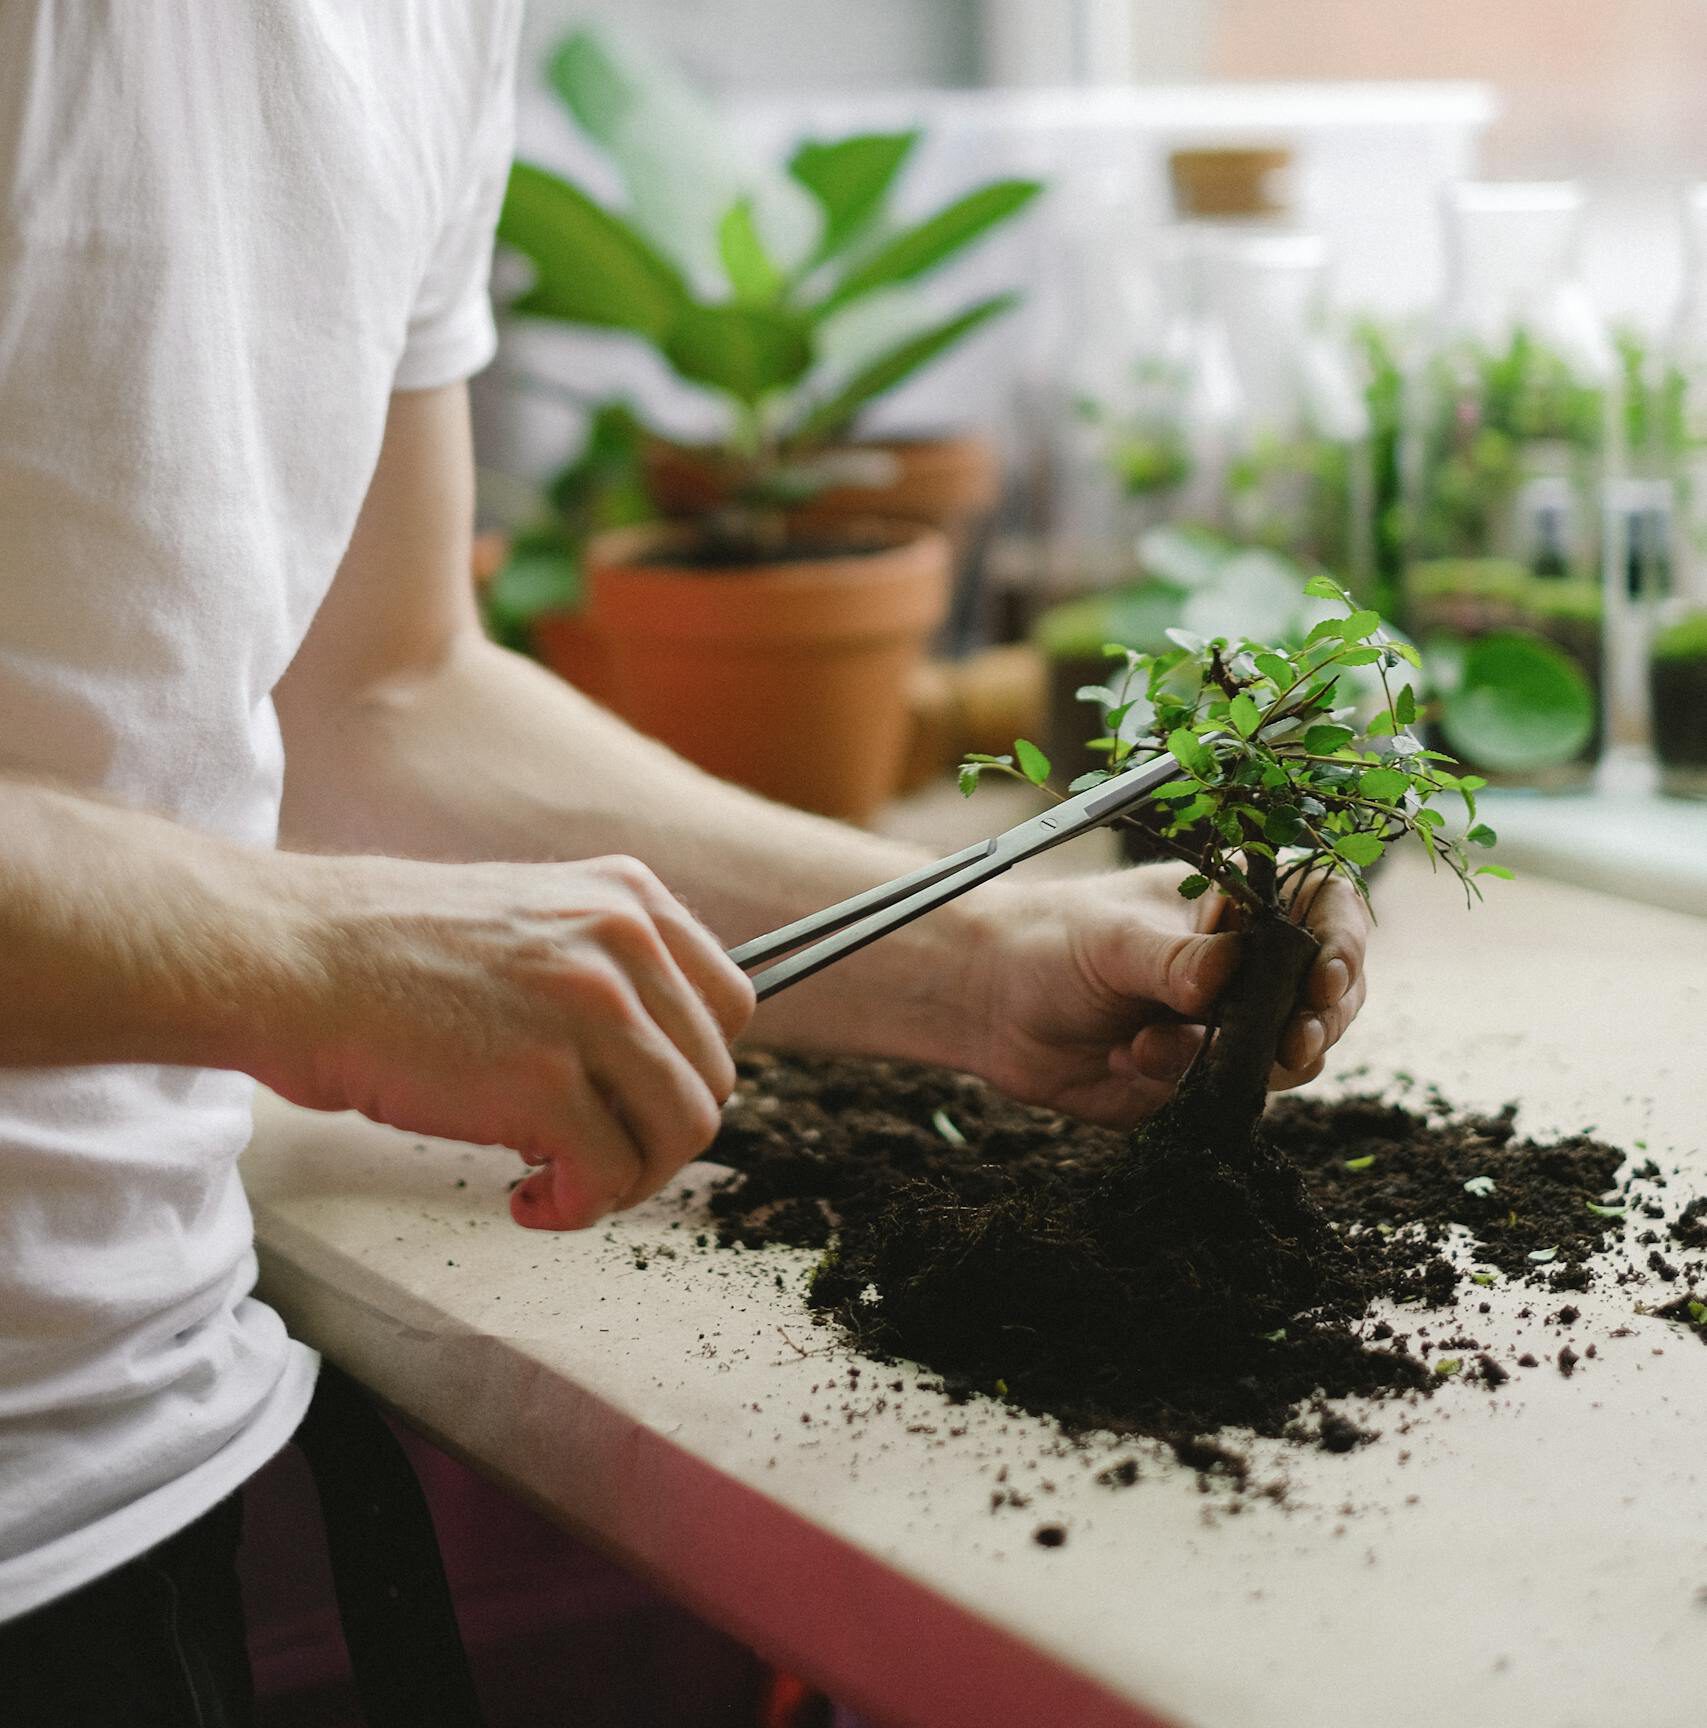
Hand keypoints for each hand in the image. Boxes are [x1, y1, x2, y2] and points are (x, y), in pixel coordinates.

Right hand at [258, 853, 754, 1229]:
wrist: (290, 958)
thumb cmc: (388, 954)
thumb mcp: (532, 919)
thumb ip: (605, 968)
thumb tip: (660, 1060)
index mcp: (630, 897)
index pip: (731, 1003)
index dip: (688, 1068)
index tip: (634, 1100)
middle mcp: (627, 942)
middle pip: (712, 1077)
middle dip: (656, 1135)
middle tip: (589, 1155)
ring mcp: (592, 1009)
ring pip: (682, 1130)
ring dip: (627, 1178)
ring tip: (560, 1181)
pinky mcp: (546, 1081)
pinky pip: (611, 1175)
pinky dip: (578, 1207)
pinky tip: (527, 1201)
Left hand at [962, 864, 1369, 1127]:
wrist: (989, 1005)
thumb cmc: (1050, 943)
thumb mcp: (1112, 939)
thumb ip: (1175, 961)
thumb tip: (1227, 975)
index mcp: (1237, 904)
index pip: (1327, 907)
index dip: (1344, 943)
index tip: (1326, 979)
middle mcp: (1247, 965)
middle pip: (1332, 994)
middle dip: (1318, 1022)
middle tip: (1293, 1042)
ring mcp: (1230, 1025)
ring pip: (1290, 1054)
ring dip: (1238, 1059)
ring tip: (1150, 1045)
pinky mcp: (1202, 1079)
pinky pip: (1233, 1096)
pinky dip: (1191, 1087)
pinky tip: (1129, 1061)